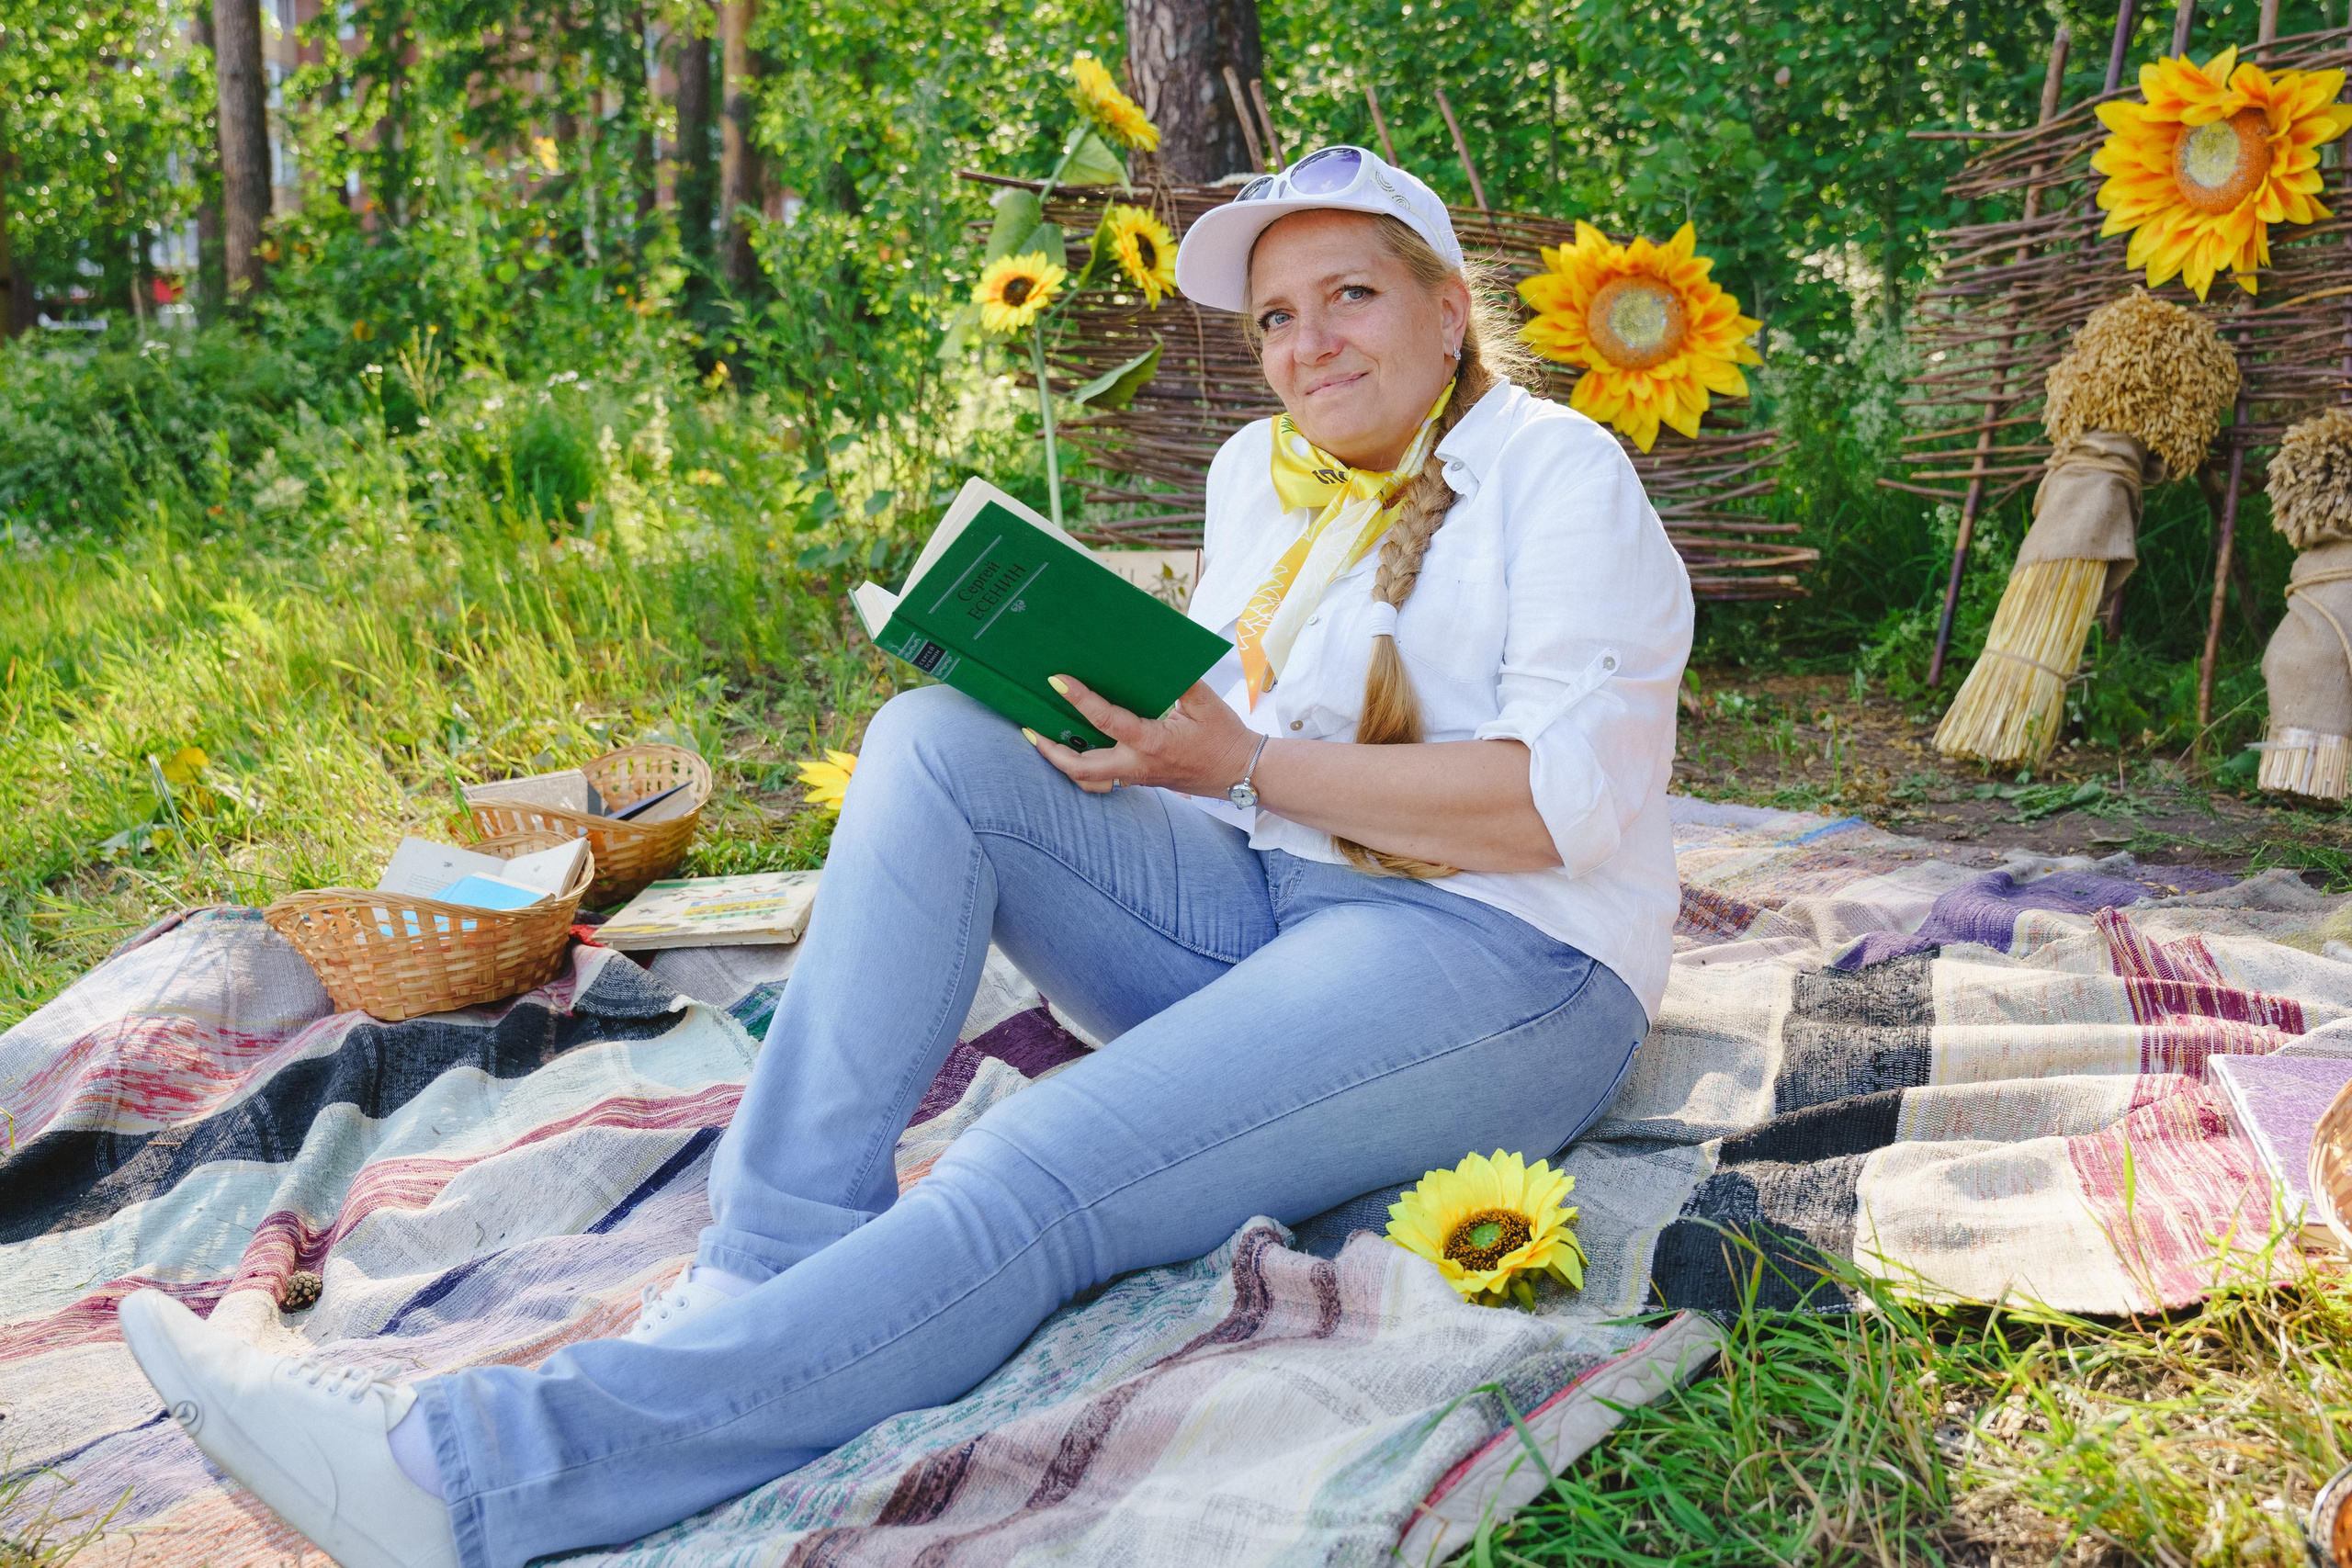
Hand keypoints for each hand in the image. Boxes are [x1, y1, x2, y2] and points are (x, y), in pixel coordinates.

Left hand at [1025, 676, 1261, 796]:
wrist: (1243, 773)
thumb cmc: (1225, 736)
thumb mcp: (1205, 702)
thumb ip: (1179, 678)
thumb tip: (1156, 651)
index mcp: (1151, 742)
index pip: (1104, 720)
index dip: (1078, 698)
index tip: (1056, 680)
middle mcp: (1137, 765)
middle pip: (1080, 768)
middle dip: (1050, 749)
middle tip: (1028, 729)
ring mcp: (1137, 777)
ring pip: (1088, 781)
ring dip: (1062, 763)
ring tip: (1042, 741)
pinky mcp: (1141, 781)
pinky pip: (1103, 781)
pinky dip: (1082, 768)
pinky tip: (1075, 750)